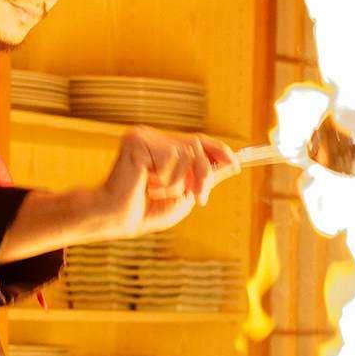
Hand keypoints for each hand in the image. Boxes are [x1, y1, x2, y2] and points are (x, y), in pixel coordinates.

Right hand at [95, 127, 239, 237]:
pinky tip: (148, 186)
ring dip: (182, 181)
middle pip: (196, 145)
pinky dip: (167, 179)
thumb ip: (205, 176)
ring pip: (187, 152)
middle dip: (204, 174)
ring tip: (161, 194)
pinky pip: (172, 158)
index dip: (218, 150)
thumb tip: (232, 163)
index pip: (196, 140)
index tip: (236, 164)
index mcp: (161, 146)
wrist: (118, 219)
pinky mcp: (137, 141)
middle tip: (200, 198)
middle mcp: (152, 137)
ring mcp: (144, 136)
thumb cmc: (146, 211)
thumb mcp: (184, 194)